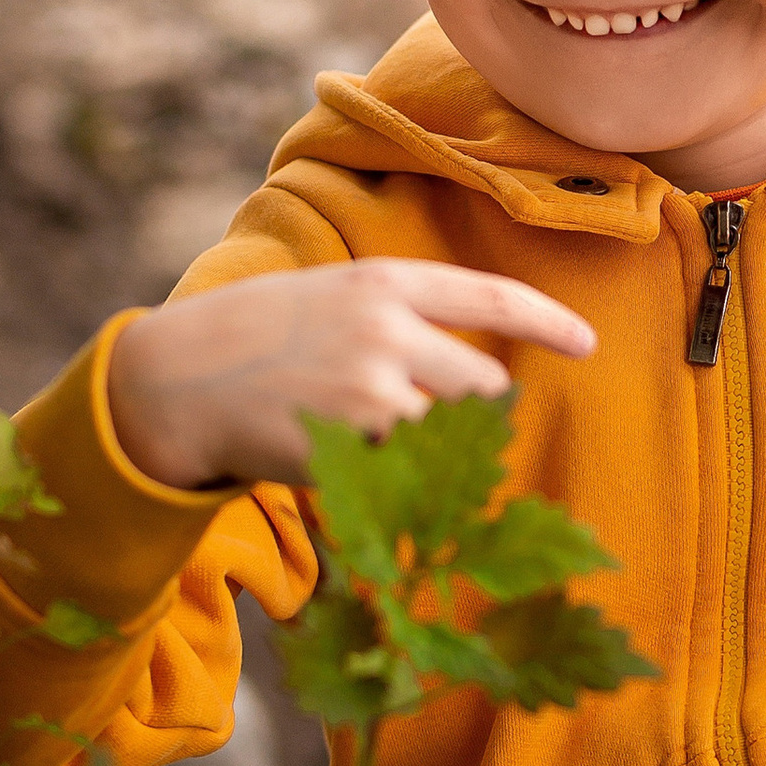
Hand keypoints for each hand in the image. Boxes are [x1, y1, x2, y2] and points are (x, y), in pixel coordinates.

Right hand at [107, 261, 596, 489]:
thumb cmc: (256, 337)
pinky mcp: (349, 446)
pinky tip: (354, 470)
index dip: (549, 323)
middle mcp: (387, 331)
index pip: (492, 297)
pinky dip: (397, 483)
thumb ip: (398, 315)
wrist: (177, 378)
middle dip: (470, 415)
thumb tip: (474, 362)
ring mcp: (370, 391)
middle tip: (424, 424)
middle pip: (483, 386)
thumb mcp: (330, 295)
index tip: (589, 346)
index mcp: (385, 283)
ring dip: (432, 453)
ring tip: (378, 446)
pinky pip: (406, 475)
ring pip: (447, 436)